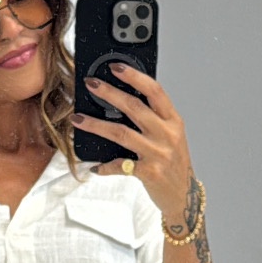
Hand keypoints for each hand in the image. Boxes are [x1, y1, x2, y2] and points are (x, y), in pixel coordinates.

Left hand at [73, 67, 196, 227]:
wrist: (183, 195)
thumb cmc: (173, 163)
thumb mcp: (170, 136)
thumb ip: (153, 119)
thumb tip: (120, 100)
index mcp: (173, 121)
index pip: (155, 91)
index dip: (135, 76)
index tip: (116, 67)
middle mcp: (167, 134)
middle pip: (134, 107)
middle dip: (109, 93)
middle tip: (91, 84)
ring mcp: (158, 153)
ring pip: (121, 133)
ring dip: (96, 125)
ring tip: (78, 119)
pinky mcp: (149, 173)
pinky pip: (120, 165)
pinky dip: (104, 165)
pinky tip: (94, 165)